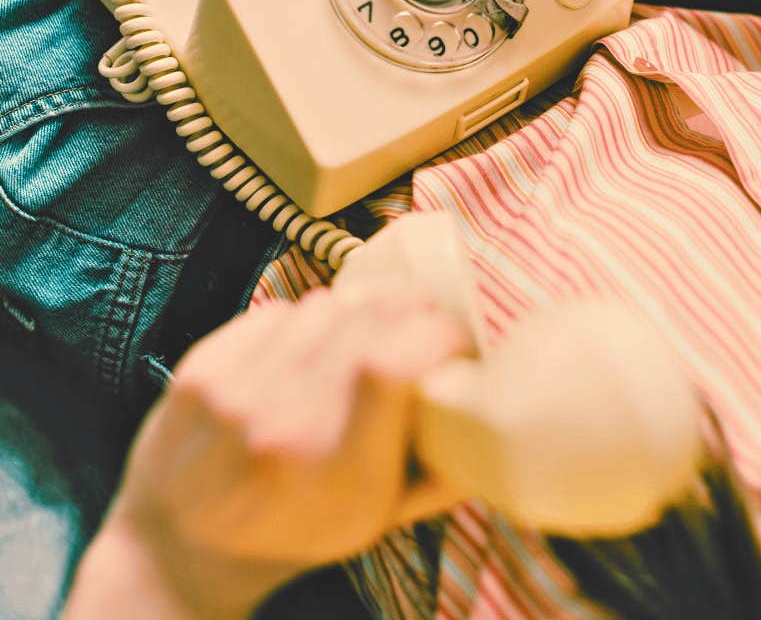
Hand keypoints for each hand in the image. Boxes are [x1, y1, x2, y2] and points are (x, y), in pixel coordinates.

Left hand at [66, 284, 470, 618]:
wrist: (180, 544)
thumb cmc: (294, 532)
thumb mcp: (376, 522)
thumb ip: (438, 471)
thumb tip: (492, 407)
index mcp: (335, 472)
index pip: (393, 364)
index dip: (437, 334)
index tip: (456, 340)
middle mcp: (282, 425)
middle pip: (366, 319)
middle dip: (412, 307)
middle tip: (425, 320)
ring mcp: (234, 392)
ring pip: (325, 304)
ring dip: (360, 308)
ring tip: (367, 332)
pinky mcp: (201, 367)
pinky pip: (278, 310)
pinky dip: (307, 317)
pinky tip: (310, 344)